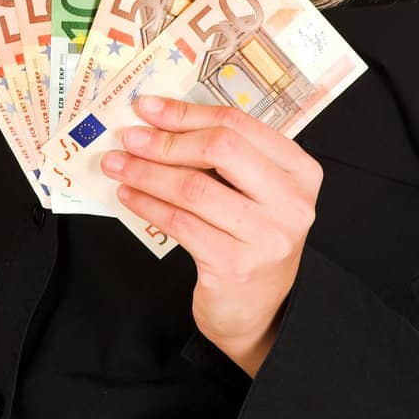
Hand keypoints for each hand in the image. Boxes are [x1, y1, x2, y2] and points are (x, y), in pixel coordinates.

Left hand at [100, 94, 323, 374]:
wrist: (258, 311)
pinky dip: (148, 204)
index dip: (187, 112)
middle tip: (128, 137)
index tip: (148, 107)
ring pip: (194, 187)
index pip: (238, 124)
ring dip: (147, 172)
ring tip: (118, 165)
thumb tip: (160, 119)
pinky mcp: (235, 265)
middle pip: (220, 148)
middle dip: (166, 140)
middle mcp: (292, 202)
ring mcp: (267, 236)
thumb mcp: (253, 192)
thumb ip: (225, 157)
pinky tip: (129, 195)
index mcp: (300, 171)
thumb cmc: (250, 239)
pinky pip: (180, 222)